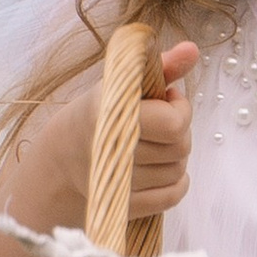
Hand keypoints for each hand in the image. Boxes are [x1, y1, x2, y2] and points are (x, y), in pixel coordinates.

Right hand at [15, 40, 198, 230]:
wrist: (64, 154)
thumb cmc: (102, 111)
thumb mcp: (125, 83)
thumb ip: (162, 65)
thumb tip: (193, 49)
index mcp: (110, 113)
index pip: (174, 123)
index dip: (179, 108)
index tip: (166, 98)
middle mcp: (111, 150)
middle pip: (181, 147)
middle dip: (178, 132)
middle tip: (160, 122)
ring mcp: (117, 183)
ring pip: (179, 171)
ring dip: (175, 156)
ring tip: (156, 142)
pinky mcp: (124, 206)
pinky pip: (173, 196)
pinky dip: (177, 182)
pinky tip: (163, 167)